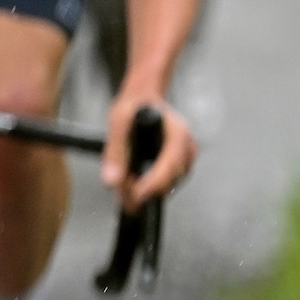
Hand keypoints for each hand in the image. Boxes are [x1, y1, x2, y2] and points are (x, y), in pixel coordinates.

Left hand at [102, 91, 194, 210]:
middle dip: (144, 192)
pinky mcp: (178, 167)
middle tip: (120, 195)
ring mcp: (185, 159)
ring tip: (121, 189)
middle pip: (170, 181)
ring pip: (168, 186)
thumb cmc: (134, 107)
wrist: (143, 102)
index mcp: (178, 134)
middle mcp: (187, 148)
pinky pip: (164, 184)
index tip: (133, 196)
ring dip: (144, 192)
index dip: (151, 185)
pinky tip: (131, 186)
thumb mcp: (119, 123)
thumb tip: (112, 180)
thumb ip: (115, 151)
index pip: (170, 166)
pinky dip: (147, 188)